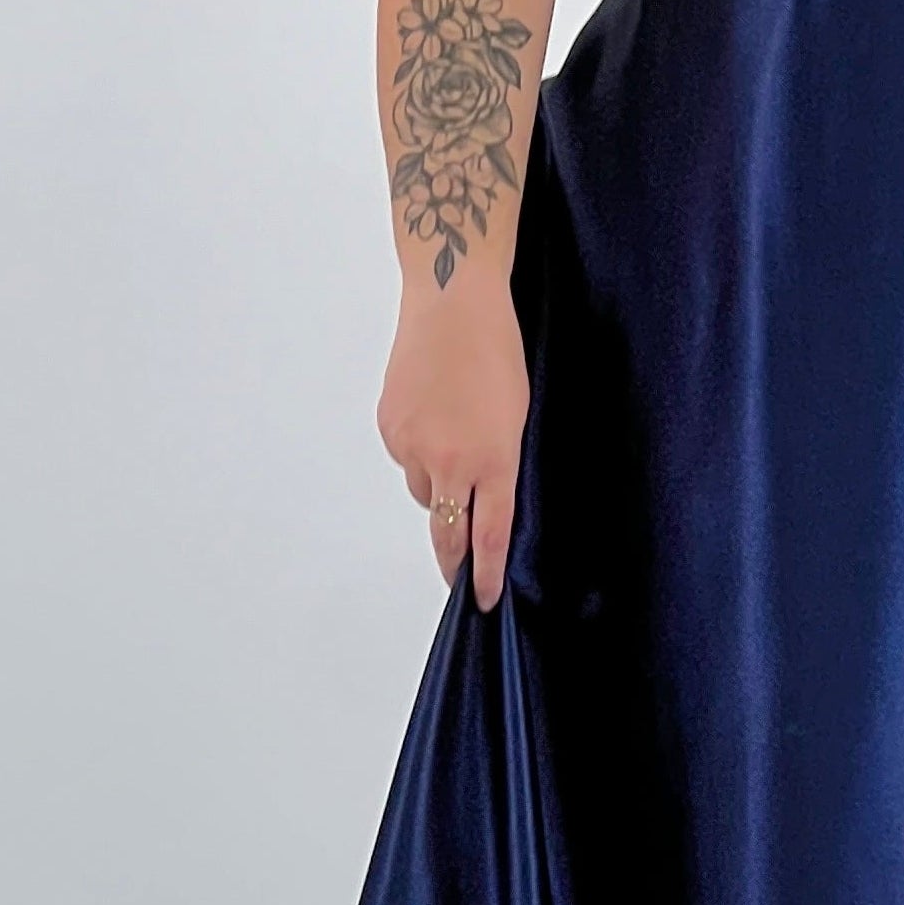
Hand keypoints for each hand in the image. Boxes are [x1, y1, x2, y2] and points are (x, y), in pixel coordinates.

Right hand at [376, 278, 528, 610]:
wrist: (452, 304)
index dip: (485, 575)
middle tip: (459, 575)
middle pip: (445, 532)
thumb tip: (480, 501)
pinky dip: (417, 451)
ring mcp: (412, 445)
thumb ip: (499, 465)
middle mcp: (448, 461)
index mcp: (492, 460)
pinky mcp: (388, 427)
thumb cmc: (497, 351)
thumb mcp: (516, 416)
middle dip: (452, 558)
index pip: (488, 537)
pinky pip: (404, 458)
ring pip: (422, 491)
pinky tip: (432, 416)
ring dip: (436, 487)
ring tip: (453, 443)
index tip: (483, 600)